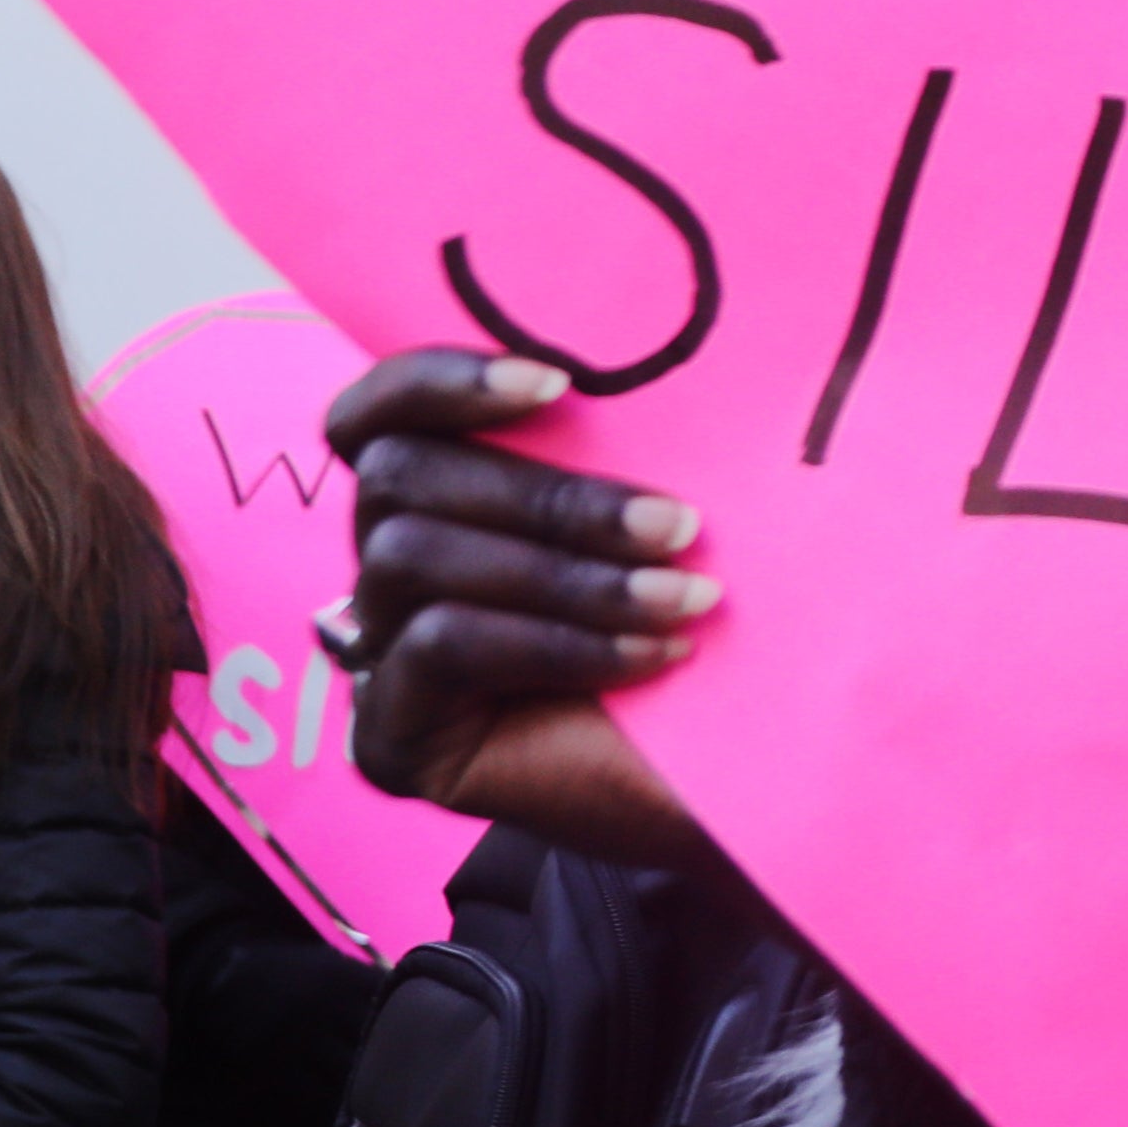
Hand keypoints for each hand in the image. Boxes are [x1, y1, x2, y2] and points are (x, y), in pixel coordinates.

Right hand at [322, 352, 727, 875]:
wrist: (751, 781)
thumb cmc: (717, 631)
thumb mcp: (666, 517)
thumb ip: (626, 440)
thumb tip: (668, 346)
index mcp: (445, 498)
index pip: (376, 413)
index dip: (441, 380)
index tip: (559, 381)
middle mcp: (390, 572)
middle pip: (401, 475)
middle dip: (551, 495)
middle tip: (681, 524)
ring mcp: (380, 659)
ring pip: (414, 556)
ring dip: (565, 572)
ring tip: (688, 597)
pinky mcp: (389, 739)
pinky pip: (438, 646)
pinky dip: (552, 640)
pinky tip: (652, 657)